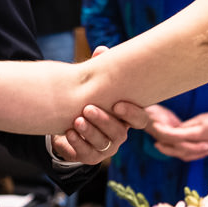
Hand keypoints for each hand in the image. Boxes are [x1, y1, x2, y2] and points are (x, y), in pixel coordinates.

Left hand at [51, 44, 143, 165]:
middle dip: (104, 121)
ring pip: (102, 145)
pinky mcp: (89, 156)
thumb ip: (99, 68)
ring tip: (76, 120)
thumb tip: (101, 50)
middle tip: (88, 109)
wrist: (69, 122)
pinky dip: (77, 144)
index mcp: (125, 118)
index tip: (117, 104)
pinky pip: (86, 154)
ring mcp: (105, 148)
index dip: (132, 114)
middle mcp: (118, 134)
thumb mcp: (94, 85)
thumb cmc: (89, 100)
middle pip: (119, 133)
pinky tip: (68, 132)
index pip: (139, 120)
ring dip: (89, 132)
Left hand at [146, 107, 207, 161]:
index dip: (164, 132)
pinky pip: (191, 156)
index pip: (176, 136)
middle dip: (166, 147)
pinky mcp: (206, 149)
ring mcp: (204, 148)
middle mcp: (200, 144)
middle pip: (178, 149)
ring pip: (184, 155)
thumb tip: (175, 131)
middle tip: (155, 142)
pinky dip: (182, 154)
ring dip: (172, 152)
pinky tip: (177, 150)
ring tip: (162, 146)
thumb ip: (188, 126)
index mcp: (198, 134)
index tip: (156, 126)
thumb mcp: (203, 118)